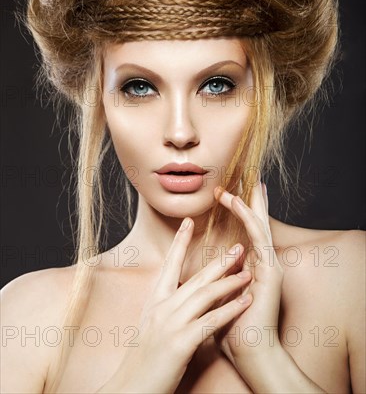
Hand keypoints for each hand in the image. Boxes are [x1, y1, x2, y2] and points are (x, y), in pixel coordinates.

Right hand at [98, 217, 251, 393]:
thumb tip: (181, 294)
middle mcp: (161, 308)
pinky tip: (245, 302)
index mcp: (154, 301)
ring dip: (229, 282)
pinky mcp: (180, 343)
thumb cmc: (144, 360)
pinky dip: (230, 309)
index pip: (169, 265)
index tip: (189, 221)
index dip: (180, 242)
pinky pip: (210, 321)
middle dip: (218, 261)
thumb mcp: (151, 327)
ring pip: (205, 295)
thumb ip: (166, 308)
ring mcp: (170, 324)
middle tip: (238, 246)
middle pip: (194, 277)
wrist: (131, 389)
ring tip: (248, 272)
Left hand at [213, 178, 283, 368]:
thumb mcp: (219, 295)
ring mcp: (269, 265)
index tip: (228, 192)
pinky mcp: (271, 270)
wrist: (249, 352)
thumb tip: (199, 268)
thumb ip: (215, 278)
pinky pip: (259, 236)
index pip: (247, 230)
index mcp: (251, 267)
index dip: (240, 209)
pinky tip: (238, 202)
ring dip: (246, 202)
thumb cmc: (232, 328)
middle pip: (257, 222)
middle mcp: (262, 262)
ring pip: (258, 223)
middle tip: (247, 173)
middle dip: (250, 198)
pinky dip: (248, 216)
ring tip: (237, 182)